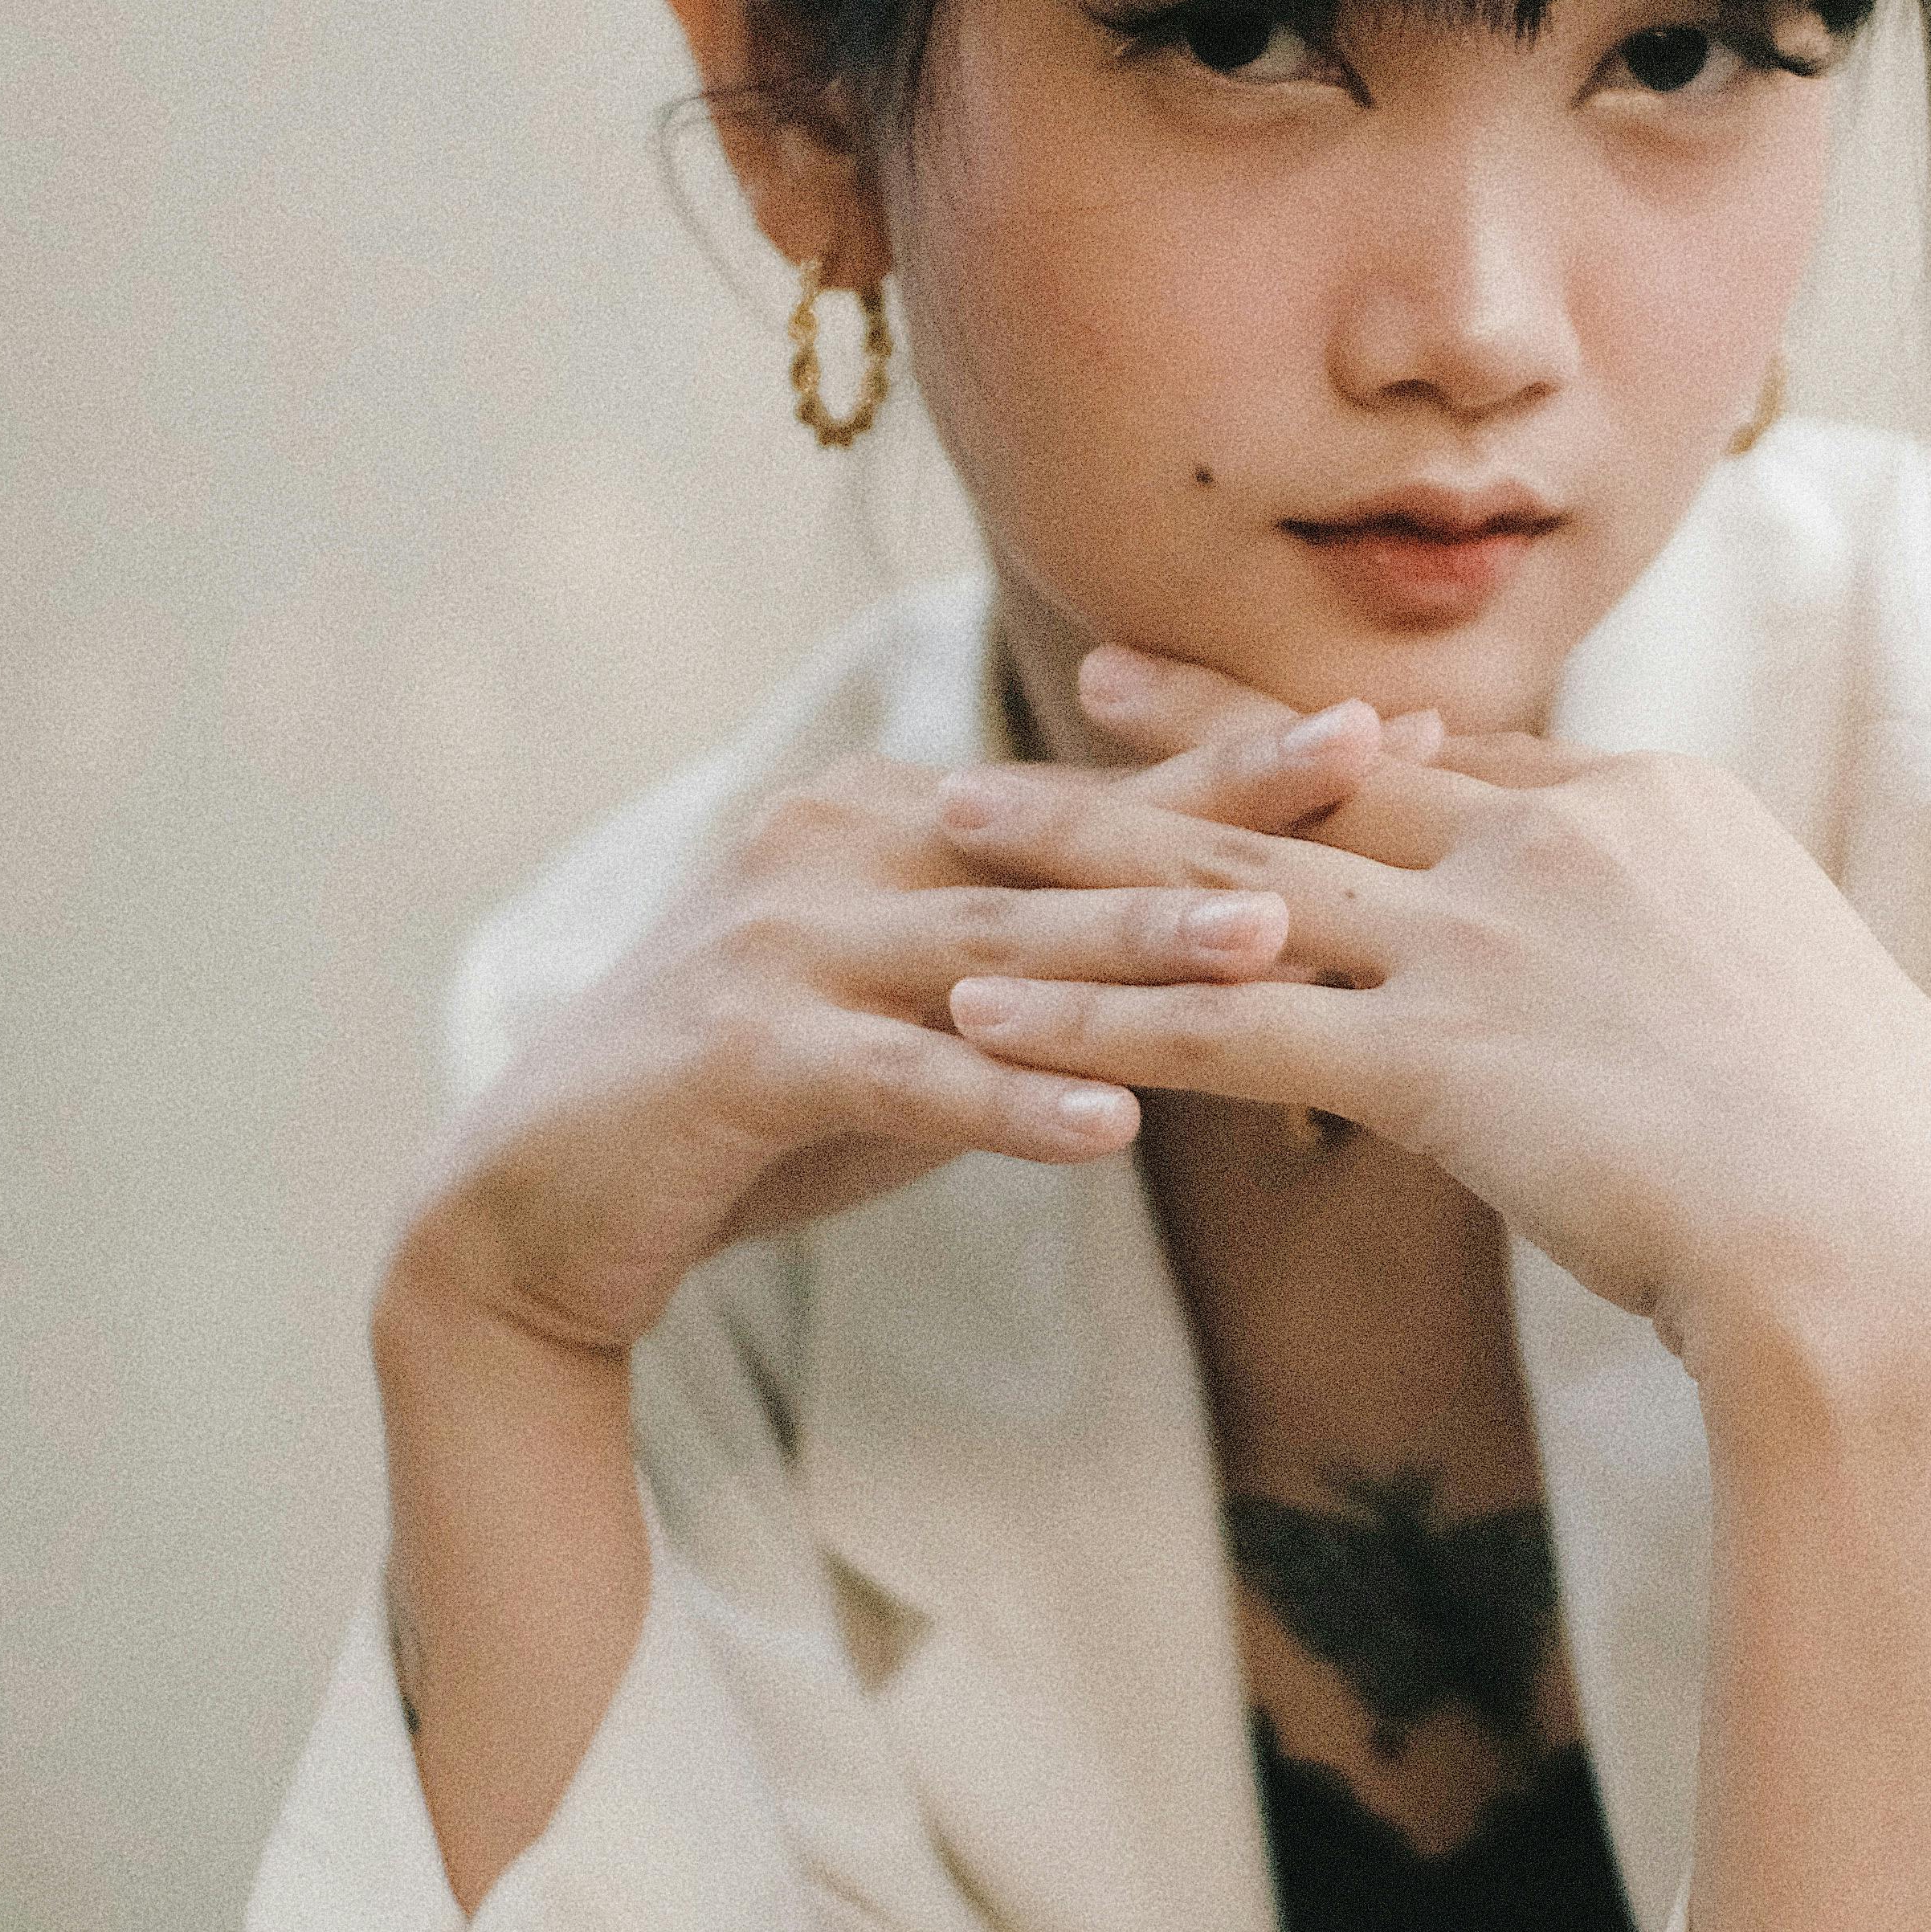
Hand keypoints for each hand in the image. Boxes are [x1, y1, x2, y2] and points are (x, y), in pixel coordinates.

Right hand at [382, 695, 1436, 1364]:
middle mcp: (835, 845)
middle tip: (1377, 760)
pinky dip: (1004, 1099)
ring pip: (993, 942)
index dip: (1238, 756)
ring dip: (1137, 942)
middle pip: (1065, 832)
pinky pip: (896, 1076)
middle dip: (1226, 798)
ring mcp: (778, 943)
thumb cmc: (762, 1107)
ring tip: (1271, 937)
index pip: (1094, 786)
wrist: (539, 1205)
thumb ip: (1044, 962)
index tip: (1392, 726)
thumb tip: (1237, 931)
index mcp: (888, 816)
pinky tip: (1109, 1123)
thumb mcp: (922, 1012)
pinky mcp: (735, 1055)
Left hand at [937, 651, 1930, 1402]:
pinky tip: (987, 1014)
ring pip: (1234, 882)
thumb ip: (1688, 975)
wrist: (1902, 1241)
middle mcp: (1559, 841)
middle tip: (1073, 682)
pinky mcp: (1435, 1058)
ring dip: (1081, 857)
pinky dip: (1092, 1016)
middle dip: (1184, 734)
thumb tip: (1659, 1010)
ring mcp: (1492, 939)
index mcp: (1660, 807)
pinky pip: (1220, 1025)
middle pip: (1323, 779)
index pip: (1459, 759)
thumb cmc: (1881, 1166)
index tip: (1270, 702)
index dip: (1338, 734)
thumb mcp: (1785, 1018)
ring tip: (956, 826)